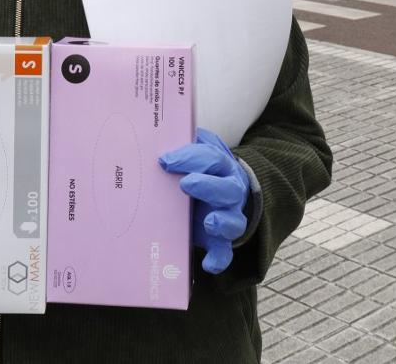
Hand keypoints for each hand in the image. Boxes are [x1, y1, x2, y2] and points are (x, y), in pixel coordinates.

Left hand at [158, 127, 250, 273]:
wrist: (225, 191)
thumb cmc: (203, 169)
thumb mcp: (199, 151)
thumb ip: (187, 143)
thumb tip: (162, 131)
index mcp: (221, 166)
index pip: (210, 158)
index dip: (190, 158)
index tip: (165, 160)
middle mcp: (229, 191)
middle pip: (227, 189)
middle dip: (208, 185)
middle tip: (186, 184)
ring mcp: (227, 216)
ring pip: (233, 222)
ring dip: (222, 222)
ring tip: (210, 221)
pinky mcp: (220, 239)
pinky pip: (225, 252)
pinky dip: (219, 259)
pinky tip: (208, 265)